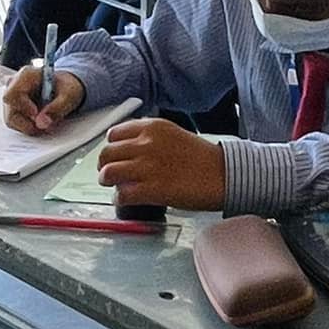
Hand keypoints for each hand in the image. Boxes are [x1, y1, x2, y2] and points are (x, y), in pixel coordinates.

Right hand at [3, 65, 86, 134]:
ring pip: (11, 119)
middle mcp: (14, 85)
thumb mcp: (69, 95)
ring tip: (47, 122)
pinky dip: (28, 127)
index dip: (23, 107)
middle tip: (46, 123)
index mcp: (26, 75)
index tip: (36, 114)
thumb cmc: (66, 87)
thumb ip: (57, 108)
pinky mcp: (13, 109)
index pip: (12, 94)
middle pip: (10, 109)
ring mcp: (12, 98)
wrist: (65, 88)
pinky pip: (14, 123)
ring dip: (29, 126)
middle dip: (28, 121)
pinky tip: (41, 122)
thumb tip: (41, 123)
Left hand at [97, 118, 225, 209]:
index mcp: (152, 127)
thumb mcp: (173, 135)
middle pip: (107, 154)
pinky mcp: (151, 189)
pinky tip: (127, 200)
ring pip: (108, 173)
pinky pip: (121, 194)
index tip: (115, 156)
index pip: (114, 134)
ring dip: (108, 182)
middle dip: (105, 166)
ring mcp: (147, 166)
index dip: (112, 148)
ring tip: (116, 187)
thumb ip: (149, 140)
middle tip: (110, 175)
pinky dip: (120, 199)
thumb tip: (128, 154)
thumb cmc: (202, 158)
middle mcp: (146, 143)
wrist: (223, 174)